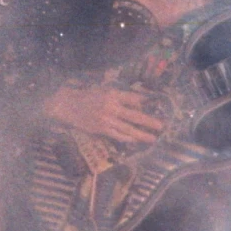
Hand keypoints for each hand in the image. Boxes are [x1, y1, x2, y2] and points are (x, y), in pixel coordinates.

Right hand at [43, 79, 164, 143]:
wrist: (67, 105)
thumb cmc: (86, 96)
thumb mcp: (103, 89)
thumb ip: (119, 95)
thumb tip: (137, 101)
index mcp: (112, 94)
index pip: (133, 98)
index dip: (145, 102)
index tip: (155, 105)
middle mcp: (111, 106)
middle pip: (134, 115)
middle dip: (149, 121)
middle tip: (162, 126)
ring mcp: (106, 119)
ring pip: (128, 129)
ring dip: (142, 134)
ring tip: (153, 138)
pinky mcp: (101, 129)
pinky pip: (118, 135)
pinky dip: (128, 138)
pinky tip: (136, 141)